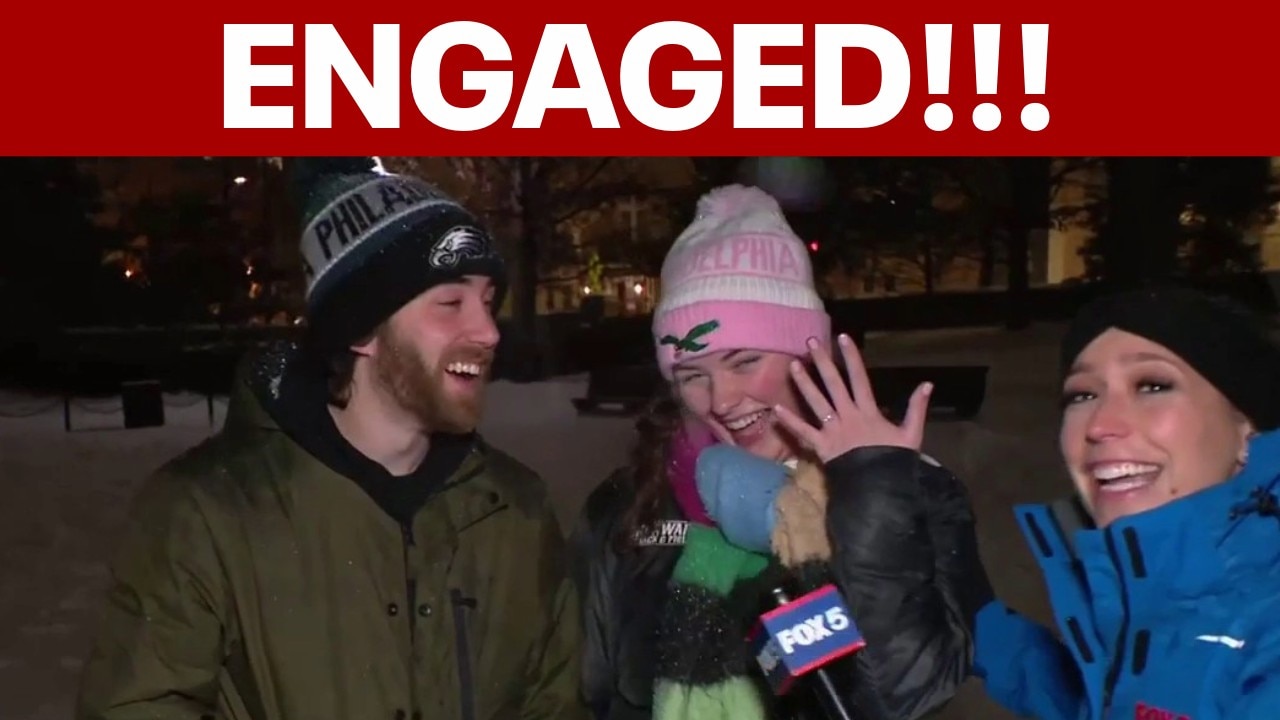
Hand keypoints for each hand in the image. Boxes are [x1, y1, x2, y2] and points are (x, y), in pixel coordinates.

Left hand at [773, 333, 931, 462]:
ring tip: (792, 365)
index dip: (852, 357)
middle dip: (822, 362)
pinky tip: (775, 409)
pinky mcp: (821, 446)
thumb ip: (917, 408)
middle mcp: (848, 415)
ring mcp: (833, 430)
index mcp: (868, 411)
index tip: (843, 337)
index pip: (859, 378)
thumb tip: (927, 384)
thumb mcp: (911, 434)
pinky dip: (789, 421)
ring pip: (816, 402)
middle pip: (833, 384)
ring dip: (804, 383)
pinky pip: (803, 432)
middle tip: (810, 342)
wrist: (880, 486)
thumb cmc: (894, 461)